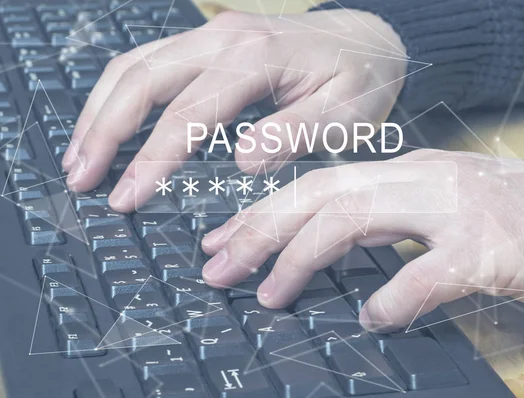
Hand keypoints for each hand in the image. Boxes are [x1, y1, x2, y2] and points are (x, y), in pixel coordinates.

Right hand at [62, 9, 406, 211]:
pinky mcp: (209, 43)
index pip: (188, 112)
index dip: (152, 158)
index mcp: (257, 58)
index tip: (126, 197)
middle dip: (104, 131)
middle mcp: (225, 38)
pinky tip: (109, 123)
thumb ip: (296, 132)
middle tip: (81, 178)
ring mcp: (213, 35)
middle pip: (143, 78)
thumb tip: (243, 159)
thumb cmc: (359, 79)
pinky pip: (150, 61)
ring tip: (80, 155)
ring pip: (136, 64)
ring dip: (101, 110)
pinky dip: (120, 94)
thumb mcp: (347, 113)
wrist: (367, 40)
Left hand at [200, 150, 523, 331]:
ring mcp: (454, 210)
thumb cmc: (515, 214)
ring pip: (353, 221)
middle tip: (218, 267)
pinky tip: (373, 318)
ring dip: (301, 260)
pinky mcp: (488, 248)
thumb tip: (327, 252)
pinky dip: (391, 298)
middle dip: (259, 231)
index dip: (264, 212)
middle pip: (319, 196)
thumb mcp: (440, 206)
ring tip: (271, 295)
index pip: (318, 185)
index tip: (223, 239)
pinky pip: (424, 274)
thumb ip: (386, 223)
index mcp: (407, 173)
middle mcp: (421, 180)